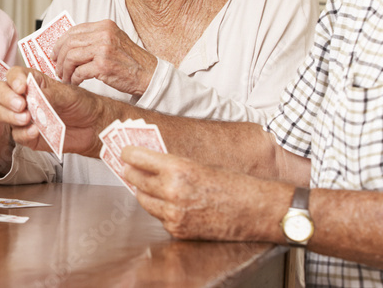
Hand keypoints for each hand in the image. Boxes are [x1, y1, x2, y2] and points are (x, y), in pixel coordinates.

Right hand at [0, 67, 108, 158]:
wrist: (94, 126)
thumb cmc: (81, 103)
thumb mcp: (67, 93)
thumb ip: (48, 94)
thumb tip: (32, 95)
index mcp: (32, 81)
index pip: (13, 75)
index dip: (13, 80)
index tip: (22, 87)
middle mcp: (23, 97)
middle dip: (6, 98)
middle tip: (20, 104)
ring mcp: (23, 116)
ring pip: (1, 113)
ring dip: (10, 116)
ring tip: (27, 118)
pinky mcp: (27, 135)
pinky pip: (16, 135)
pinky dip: (23, 133)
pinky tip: (35, 131)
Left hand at [55, 20, 157, 94]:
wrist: (149, 74)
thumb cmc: (131, 61)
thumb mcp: (114, 41)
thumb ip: (95, 39)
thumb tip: (69, 46)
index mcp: (105, 25)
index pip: (74, 30)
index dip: (60, 42)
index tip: (55, 53)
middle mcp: (103, 34)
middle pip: (69, 43)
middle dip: (59, 57)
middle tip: (57, 68)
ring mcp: (103, 49)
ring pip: (71, 57)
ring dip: (65, 69)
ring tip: (65, 77)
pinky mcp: (103, 66)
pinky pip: (79, 72)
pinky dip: (74, 79)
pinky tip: (76, 82)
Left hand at [120, 146, 285, 241]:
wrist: (257, 210)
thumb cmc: (235, 184)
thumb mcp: (201, 164)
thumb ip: (173, 164)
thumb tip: (150, 161)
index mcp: (178, 168)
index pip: (137, 158)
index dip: (128, 154)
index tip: (124, 152)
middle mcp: (172, 191)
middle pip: (135, 179)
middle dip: (131, 172)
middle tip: (130, 168)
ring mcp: (174, 213)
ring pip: (143, 200)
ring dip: (143, 192)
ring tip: (147, 185)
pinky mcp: (179, 230)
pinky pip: (159, 217)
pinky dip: (160, 210)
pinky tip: (169, 203)